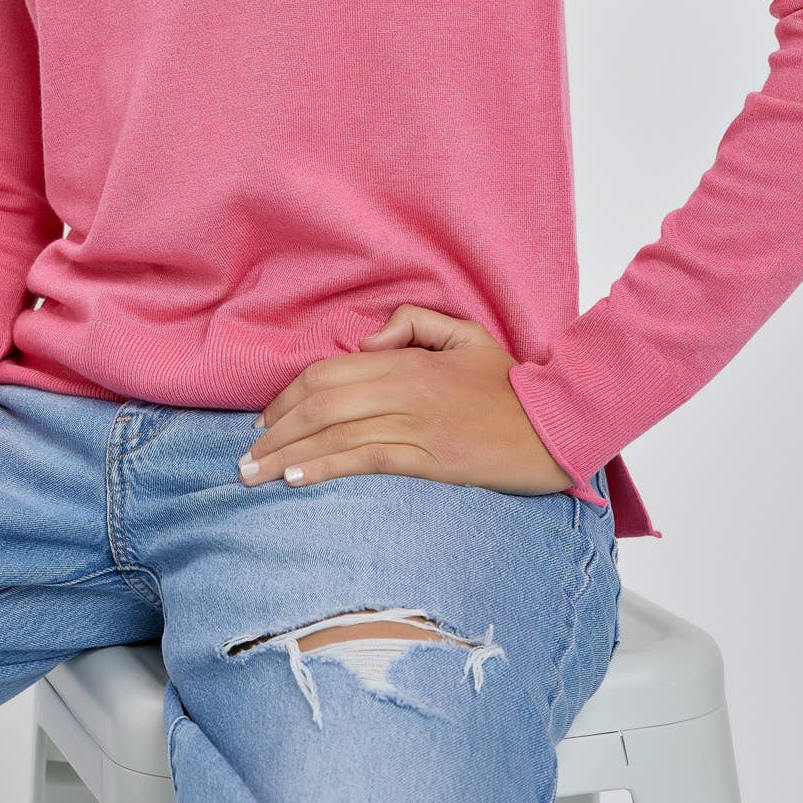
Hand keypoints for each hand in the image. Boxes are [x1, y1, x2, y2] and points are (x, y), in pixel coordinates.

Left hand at [241, 304, 575, 495]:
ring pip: (335, 434)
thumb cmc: (510, 384)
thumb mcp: (465, 334)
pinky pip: (366, 459)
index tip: (265, 420)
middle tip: (245, 455)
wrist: (557, 423)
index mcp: (408, 360)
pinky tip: (297, 480)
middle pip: (321, 404)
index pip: (329, 373)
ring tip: (253, 475)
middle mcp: (403, 389)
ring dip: (287, 456)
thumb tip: (368, 339)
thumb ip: (414, 322)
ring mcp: (416, 426)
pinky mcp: (430, 460)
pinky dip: (326, 467)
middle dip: (275, 430)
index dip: (288, 396)